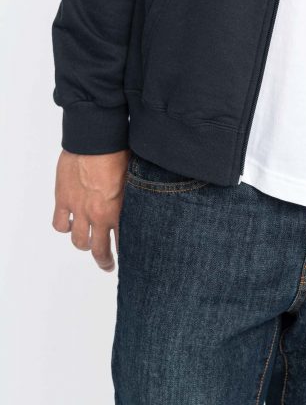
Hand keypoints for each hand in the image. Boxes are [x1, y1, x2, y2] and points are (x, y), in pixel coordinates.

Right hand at [52, 148, 129, 272]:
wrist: (95, 139)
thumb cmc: (120, 151)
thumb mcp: (137, 176)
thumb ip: (137, 195)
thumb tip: (147, 201)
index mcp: (119, 210)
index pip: (125, 242)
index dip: (128, 253)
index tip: (132, 258)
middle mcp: (99, 215)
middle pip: (99, 250)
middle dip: (104, 261)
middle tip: (108, 265)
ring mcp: (79, 209)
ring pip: (78, 241)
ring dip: (84, 245)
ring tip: (88, 246)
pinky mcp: (63, 199)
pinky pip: (60, 224)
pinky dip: (65, 226)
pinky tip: (70, 224)